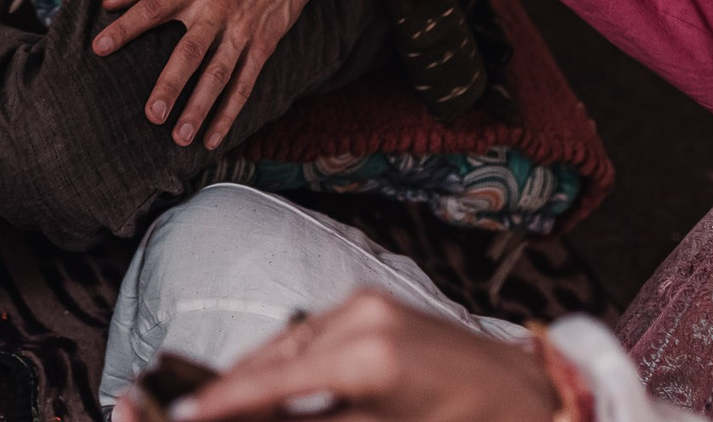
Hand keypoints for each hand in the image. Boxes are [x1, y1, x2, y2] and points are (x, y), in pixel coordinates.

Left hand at [93, 0, 324, 149]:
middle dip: (172, 83)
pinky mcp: (262, 46)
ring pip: (219, 75)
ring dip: (201, 108)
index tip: (99, 47)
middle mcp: (216, 10)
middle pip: (190, 51)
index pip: (152, 7)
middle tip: (153, 114)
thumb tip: (109, 2)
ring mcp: (241, 31)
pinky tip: (213, 138)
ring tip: (180, 137)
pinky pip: (245, 84)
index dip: (125, 27)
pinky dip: (229, 113)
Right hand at [176, 293, 556, 421]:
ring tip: (220, 403)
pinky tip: (269, 382)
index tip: (184, 418)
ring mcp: (365, 303)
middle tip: (189, 413)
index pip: (275, 385)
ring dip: (255, 374)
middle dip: (230, 388)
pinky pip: (311, 333)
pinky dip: (285, 360)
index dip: (226, 404)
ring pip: (288, 343)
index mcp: (366, 357)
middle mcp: (359, 317)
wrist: (528, 389)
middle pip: (272, 358)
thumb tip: (270, 421)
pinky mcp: (372, 302)